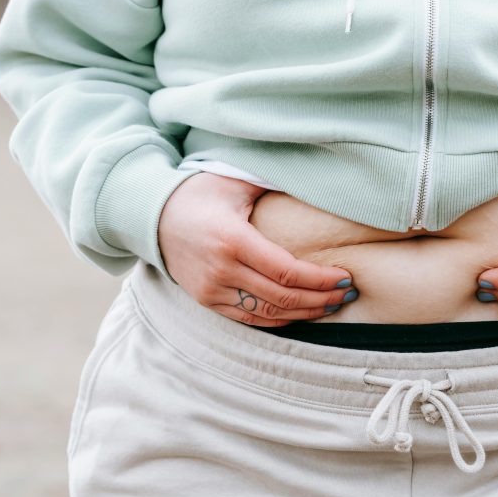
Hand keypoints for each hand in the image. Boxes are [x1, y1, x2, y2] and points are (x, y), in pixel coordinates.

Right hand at [157, 172, 356, 325]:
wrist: (151, 217)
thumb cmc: (198, 194)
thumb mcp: (234, 181)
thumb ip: (271, 182)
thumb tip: (313, 176)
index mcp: (233, 240)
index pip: (287, 272)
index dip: (321, 280)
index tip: (345, 276)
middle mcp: (222, 271)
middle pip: (283, 297)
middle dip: (321, 299)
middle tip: (346, 293)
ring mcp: (212, 291)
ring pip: (269, 313)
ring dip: (305, 312)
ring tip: (331, 304)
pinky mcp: (207, 302)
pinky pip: (250, 319)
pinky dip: (280, 319)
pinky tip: (302, 312)